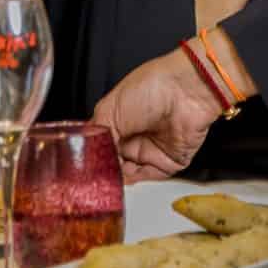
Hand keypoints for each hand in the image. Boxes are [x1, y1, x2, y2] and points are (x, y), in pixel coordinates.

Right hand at [91, 47, 219, 181]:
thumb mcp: (111, 109)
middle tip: (92, 175)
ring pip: (128, 173)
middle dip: (103, 169)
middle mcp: (135, 135)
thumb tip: (92, 158)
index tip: (83, 166)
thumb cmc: (151, 86)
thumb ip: (99, 137)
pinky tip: (123, 178)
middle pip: (113, 162)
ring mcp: (151, 149)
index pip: (101, 145)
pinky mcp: (168, 162)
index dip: (92, 155)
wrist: (185, 90)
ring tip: (106, 177)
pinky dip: (135, 181)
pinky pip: (149, 177)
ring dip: (117, 177)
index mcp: (120, 120)